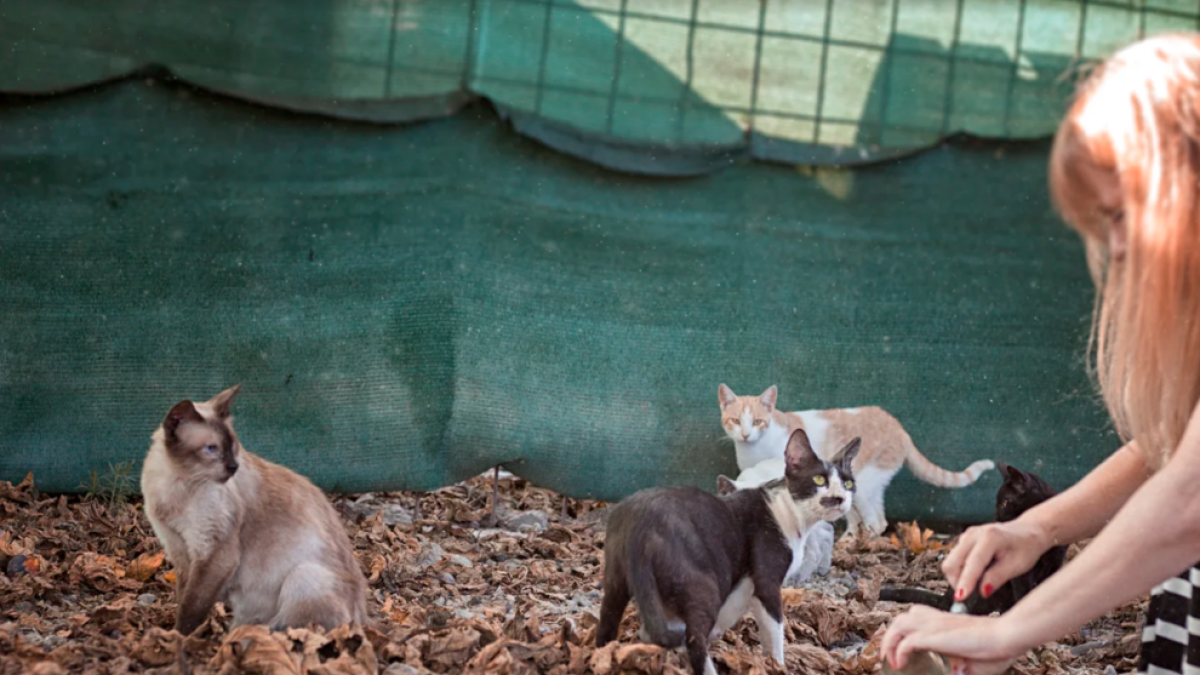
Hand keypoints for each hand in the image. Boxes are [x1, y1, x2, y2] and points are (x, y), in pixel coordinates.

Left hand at [881, 606, 1019, 671]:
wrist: (1007, 637)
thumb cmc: (996, 648)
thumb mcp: (971, 659)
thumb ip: (959, 666)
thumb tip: (956, 673)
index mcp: (944, 621)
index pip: (913, 616)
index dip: (902, 632)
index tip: (899, 650)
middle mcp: (936, 620)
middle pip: (901, 619)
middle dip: (890, 637)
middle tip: (888, 657)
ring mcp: (935, 626)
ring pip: (899, 624)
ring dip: (890, 642)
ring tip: (891, 660)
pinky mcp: (936, 636)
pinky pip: (908, 641)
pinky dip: (899, 651)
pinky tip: (900, 662)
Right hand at [942, 518, 1051, 600]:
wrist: (1027, 531)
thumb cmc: (1026, 547)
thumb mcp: (1018, 565)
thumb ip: (998, 577)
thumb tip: (982, 591)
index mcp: (990, 537)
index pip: (972, 563)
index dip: (965, 582)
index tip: (960, 597)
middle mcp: (974, 534)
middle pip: (952, 562)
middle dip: (957, 582)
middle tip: (970, 594)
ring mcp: (967, 536)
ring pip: (951, 561)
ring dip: (959, 576)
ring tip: (979, 581)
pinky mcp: (964, 540)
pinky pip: (955, 559)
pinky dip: (962, 570)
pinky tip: (978, 572)